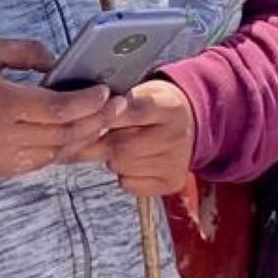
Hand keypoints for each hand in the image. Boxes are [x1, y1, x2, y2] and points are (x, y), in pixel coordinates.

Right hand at [0, 38, 125, 179]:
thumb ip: (28, 52)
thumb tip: (60, 62)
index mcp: (0, 102)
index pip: (59, 108)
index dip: (89, 102)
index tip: (107, 92)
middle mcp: (1, 135)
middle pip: (64, 135)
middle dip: (97, 122)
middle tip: (118, 108)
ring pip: (53, 155)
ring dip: (81, 141)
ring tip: (103, 124)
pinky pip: (34, 165)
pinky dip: (56, 152)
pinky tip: (72, 139)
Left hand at [100, 78, 196, 196]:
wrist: (190, 122)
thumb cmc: (157, 106)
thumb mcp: (142, 92)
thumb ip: (118, 103)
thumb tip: (88, 120)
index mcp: (169, 108)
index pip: (129, 115)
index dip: (107, 117)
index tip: (94, 117)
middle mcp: (177, 137)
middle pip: (120, 147)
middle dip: (104, 142)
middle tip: (104, 135)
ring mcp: (176, 162)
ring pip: (121, 168)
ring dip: (113, 158)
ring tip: (123, 146)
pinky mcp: (172, 182)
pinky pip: (130, 185)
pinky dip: (124, 175)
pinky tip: (134, 161)